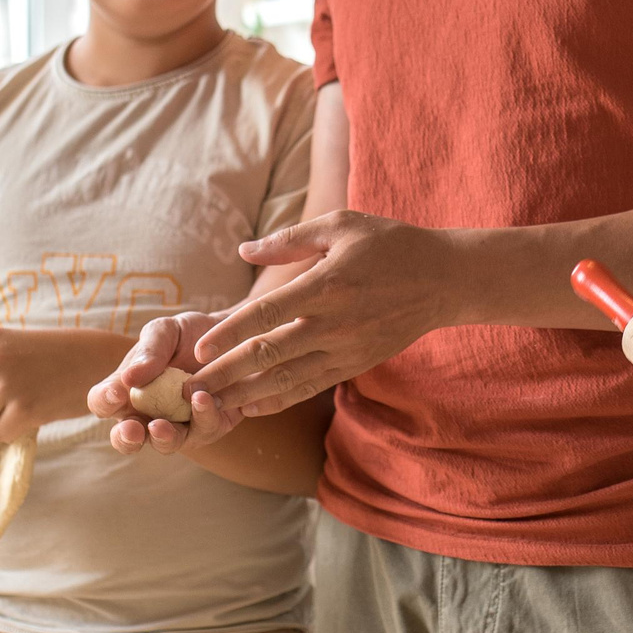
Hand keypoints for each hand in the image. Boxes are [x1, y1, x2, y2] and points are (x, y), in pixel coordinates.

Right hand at [89, 312, 241, 454]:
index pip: (103, 402)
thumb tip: (129, 378)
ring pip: (167, 443)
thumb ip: (149, 351)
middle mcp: (148, 414)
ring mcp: (179, 425)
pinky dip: (204, 416)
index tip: (116, 393)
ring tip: (165, 424)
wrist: (233, 335)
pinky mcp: (210, 427)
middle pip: (127, 439)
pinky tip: (204, 398)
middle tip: (133, 430)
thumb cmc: (187, 335)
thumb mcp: (165, 331)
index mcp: (127, 390)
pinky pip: (205, 430)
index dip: (104, 401)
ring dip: (165, 437)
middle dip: (127, 439)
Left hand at [188, 212, 461, 415]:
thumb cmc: (389, 244)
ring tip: (210, 405)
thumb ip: (290, 241)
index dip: (230, 333)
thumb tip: (243, 251)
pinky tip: (251, 406)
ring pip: (287, 378)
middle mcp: (334, 324)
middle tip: (188, 389)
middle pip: (269, 354)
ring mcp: (345, 349)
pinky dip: (278, 399)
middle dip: (225, 374)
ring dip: (244, 394)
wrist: (443, 280)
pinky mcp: (354, 364)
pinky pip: (310, 387)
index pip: (267, 314)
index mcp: (327, 284)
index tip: (200, 349)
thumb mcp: (341, 225)